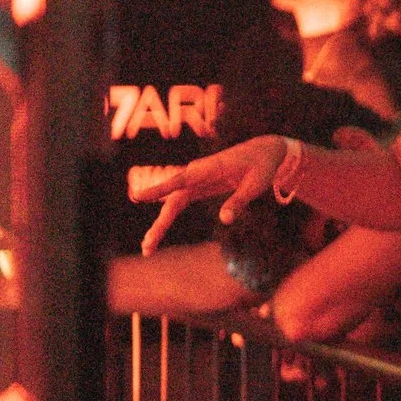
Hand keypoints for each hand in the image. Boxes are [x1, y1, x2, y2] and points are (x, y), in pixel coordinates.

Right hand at [136, 135, 287, 251]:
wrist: (262, 152)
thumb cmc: (261, 167)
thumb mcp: (256, 185)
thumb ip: (239, 201)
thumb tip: (224, 220)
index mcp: (209, 168)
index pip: (181, 180)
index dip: (160, 189)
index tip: (138, 196)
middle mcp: (196, 173)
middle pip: (172, 200)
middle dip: (160, 224)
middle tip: (147, 247)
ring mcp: (193, 181)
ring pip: (171, 204)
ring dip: (160, 226)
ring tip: (148, 248)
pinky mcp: (196, 187)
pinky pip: (177, 204)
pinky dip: (167, 219)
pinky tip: (156, 234)